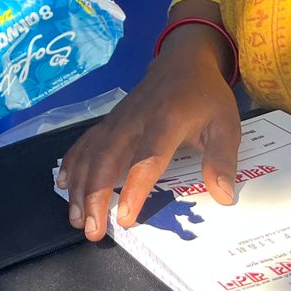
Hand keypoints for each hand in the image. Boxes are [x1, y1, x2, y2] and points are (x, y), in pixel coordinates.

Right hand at [56, 34, 239, 240]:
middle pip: (108, 158)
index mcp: (166, 121)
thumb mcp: (227, 124)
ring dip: (80, 186)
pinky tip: (64, 184)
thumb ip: (222, 159)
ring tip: (76, 218)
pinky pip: (85, 142)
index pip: (147, 158)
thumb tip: (223, 196)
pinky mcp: (109, 121)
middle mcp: (135, 120)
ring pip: (92, 153)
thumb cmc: (206, 96)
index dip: (135, 188)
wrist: (182, 60)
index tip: (125, 218)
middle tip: (90, 230)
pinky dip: (72, 163)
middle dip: (95, 196)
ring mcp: (118, 120)